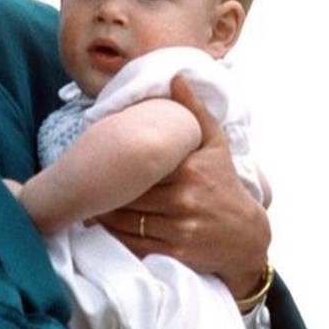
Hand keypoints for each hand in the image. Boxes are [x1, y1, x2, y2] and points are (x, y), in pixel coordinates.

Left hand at [94, 74, 269, 297]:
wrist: (246, 234)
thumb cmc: (224, 181)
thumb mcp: (214, 142)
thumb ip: (194, 109)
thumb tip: (177, 76)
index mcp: (187, 169)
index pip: (139, 165)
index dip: (114, 163)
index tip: (95, 155)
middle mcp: (183, 199)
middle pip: (128, 193)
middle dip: (105, 188)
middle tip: (82, 180)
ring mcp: (179, 228)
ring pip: (126, 220)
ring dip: (103, 212)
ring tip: (86, 200)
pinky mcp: (175, 252)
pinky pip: (133, 243)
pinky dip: (114, 235)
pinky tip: (102, 224)